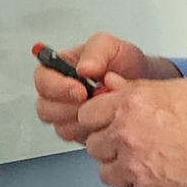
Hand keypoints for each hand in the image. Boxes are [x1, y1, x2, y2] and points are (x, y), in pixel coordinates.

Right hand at [32, 33, 176, 143]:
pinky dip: (91, 132)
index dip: (57, 87)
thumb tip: (82, 68)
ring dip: (81, 121)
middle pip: (45, 107)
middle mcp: (59, 92)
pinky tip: (105, 121)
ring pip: (60, 126)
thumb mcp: (111, 46)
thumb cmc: (125, 62)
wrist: (144, 82)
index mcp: (59, 68)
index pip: (42, 79)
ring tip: (102, 111)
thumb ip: (96, 52)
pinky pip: (76, 139)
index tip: (79, 90)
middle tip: (91, 103)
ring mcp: (68, 114)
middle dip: (68, 108)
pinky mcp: (80, 131)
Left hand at [79, 72, 186, 186]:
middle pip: (93, 145)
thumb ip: (139, 88)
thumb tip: (113, 84)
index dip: (97, 118)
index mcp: (130, 105)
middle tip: (130, 143)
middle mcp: (125, 135)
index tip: (107, 122)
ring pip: (106, 173)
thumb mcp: (179, 90)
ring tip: (146, 163)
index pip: (87, 114)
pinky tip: (158, 179)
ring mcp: (133, 167)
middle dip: (108, 145)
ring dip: (121, 169)